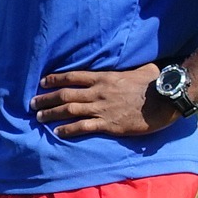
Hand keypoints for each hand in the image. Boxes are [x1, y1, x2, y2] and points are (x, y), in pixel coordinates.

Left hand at [31, 63, 180, 139]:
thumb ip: (130, 67)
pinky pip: (82, 127)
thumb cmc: (154, 83)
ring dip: (52, 113)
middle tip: (32, 103)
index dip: (55, 79)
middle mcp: (98, 92)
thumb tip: (133, 65)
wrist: (164, 101)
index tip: (42, 82)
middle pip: (65, 94)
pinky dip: (68, 129)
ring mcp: (102, 108)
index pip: (73, 76)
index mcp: (104, 77)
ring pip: (69, 110)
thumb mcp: (141, 68)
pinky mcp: (108, 124)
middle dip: (46, 98)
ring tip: (39, 117)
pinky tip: (57, 132)